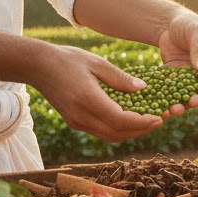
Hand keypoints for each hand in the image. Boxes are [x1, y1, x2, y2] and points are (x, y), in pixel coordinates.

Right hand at [32, 44, 164, 142]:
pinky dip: (118, 129)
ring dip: (131, 133)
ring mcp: (76, 122)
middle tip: (160, 120)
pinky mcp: (74, 122)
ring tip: (149, 121)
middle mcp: (81, 117)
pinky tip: (130, 119)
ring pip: (109, 137)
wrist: (38, 66)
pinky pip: (101, 131)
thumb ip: (120, 78)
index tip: (159, 118)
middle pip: (117, 134)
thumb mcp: (97, 63)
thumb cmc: (68, 59)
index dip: (142, 123)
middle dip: (141, 130)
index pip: (120, 120)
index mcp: (88, 100)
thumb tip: (143, 88)